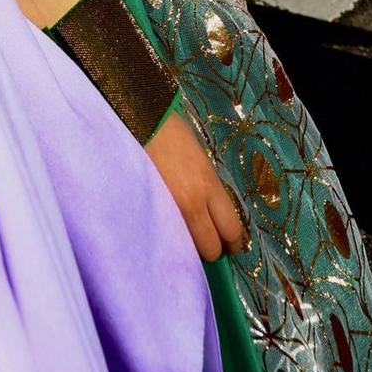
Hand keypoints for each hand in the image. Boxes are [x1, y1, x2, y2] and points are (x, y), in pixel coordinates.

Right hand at [145, 108, 247, 261]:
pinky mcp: (147, 212)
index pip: (231, 230)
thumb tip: (216, 214)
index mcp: (208, 185)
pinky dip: (170, 240)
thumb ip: (210, 187)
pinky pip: (166, 239)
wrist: (138, 122)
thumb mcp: (201, 158)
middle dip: (213, 248)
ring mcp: (167, 210)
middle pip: (211, 248)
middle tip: (208, 240)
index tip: (230, 243)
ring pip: (187, 250)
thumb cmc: (172, 132)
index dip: (233, 242)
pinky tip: (169, 231)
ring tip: (186, 234)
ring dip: (190, 246)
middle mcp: (191, 203)